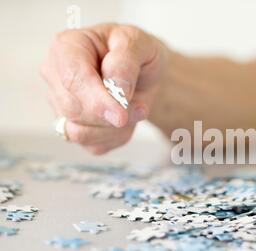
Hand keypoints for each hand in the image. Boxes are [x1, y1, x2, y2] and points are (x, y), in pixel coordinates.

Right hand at [41, 23, 167, 153]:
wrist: (144, 72)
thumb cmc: (136, 53)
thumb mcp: (137, 44)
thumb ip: (125, 62)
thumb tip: (116, 90)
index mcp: (66, 47)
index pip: (72, 79)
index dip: (97, 100)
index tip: (121, 114)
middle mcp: (56, 76)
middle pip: (73, 109)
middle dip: (111, 115)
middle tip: (141, 107)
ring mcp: (61, 104)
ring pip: (79, 132)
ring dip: (115, 128)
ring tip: (136, 109)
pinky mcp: (74, 128)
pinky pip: (93, 145)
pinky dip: (116, 137)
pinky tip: (127, 119)